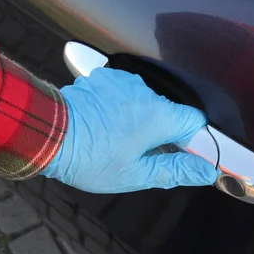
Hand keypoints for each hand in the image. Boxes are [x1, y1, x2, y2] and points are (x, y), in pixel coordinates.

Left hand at [41, 68, 218, 192]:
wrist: (47, 135)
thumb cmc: (89, 158)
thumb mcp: (136, 174)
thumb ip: (176, 170)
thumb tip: (206, 171)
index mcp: (158, 115)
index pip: (196, 122)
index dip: (193, 142)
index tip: (182, 157)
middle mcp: (144, 92)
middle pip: (170, 113)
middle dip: (163, 135)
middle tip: (141, 156)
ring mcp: (122, 82)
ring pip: (146, 103)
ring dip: (140, 120)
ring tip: (116, 142)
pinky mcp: (104, 79)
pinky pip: (124, 94)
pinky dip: (121, 108)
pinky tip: (105, 126)